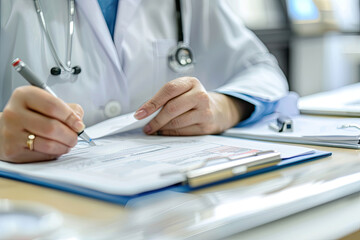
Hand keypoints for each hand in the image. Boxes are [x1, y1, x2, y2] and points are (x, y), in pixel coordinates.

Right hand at [0, 86, 84, 162]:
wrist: (6, 128)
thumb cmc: (32, 115)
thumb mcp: (47, 103)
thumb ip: (67, 108)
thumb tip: (79, 122)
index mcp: (24, 95)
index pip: (53, 106)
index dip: (71, 117)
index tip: (79, 124)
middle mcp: (14, 113)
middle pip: (52, 127)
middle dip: (70, 135)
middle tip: (75, 137)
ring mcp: (11, 132)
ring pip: (48, 144)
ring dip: (64, 146)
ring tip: (68, 144)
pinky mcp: (12, 149)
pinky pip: (42, 155)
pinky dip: (54, 153)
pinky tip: (55, 148)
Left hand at [134, 77, 252, 135]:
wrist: (216, 110)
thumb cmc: (192, 100)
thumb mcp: (182, 92)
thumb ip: (165, 98)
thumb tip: (144, 113)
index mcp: (191, 82)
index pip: (169, 89)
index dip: (152, 102)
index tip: (139, 113)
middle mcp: (200, 95)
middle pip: (172, 108)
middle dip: (155, 119)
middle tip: (146, 127)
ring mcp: (205, 111)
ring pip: (176, 122)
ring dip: (162, 128)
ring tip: (154, 129)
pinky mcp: (206, 126)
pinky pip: (183, 132)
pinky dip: (170, 133)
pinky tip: (165, 132)